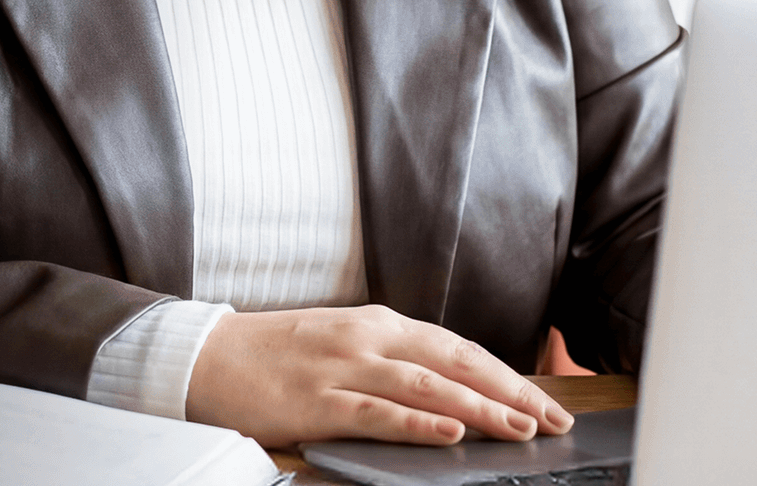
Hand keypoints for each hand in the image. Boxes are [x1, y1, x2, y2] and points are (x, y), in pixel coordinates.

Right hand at [182, 305, 576, 448]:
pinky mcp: (317, 401)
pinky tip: (450, 434)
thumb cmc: (274, 355)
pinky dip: (418, 424)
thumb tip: (452, 392)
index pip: (457, 347)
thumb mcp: (341, 343)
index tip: (545, 400)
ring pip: (425, 387)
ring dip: (479, 409)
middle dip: (510, 391)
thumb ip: (392, 360)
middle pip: (454, 362)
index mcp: (376, 323)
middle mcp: (366, 339)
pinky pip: (377, 413)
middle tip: (553, 420)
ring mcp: (342, 369)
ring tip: (520, 429)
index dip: (506, 374)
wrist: (204, 355)